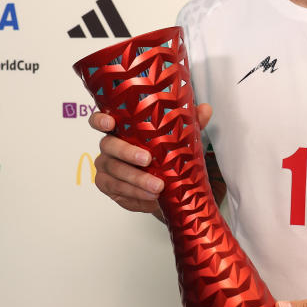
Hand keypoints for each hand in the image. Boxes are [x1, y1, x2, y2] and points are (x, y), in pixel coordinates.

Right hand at [88, 103, 212, 218]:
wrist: (163, 185)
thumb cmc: (163, 153)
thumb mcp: (177, 137)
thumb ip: (189, 122)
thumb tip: (205, 109)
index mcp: (120, 129)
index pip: (101, 120)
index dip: (100, 120)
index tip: (110, 123)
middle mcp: (109, 146)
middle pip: (109, 146)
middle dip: (128, 153)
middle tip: (148, 160)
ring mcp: (106, 167)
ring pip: (115, 171)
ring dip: (136, 179)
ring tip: (157, 187)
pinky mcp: (108, 186)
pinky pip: (118, 190)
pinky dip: (135, 194)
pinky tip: (150, 197)